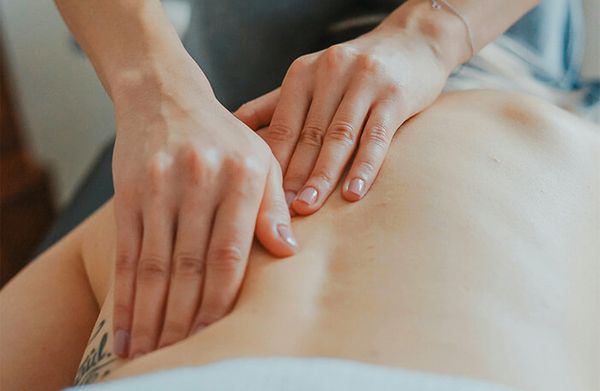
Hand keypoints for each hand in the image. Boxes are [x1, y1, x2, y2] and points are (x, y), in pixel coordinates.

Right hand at [110, 59, 296, 358]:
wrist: (165, 96)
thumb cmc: (224, 136)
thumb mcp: (261, 159)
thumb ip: (273, 206)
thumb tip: (288, 252)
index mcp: (242, 176)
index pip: (230, 253)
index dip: (222, 300)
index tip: (217, 337)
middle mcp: (200, 181)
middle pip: (190, 266)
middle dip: (184, 320)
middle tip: (181, 359)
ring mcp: (160, 187)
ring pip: (154, 266)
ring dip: (151, 317)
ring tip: (149, 355)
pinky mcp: (129, 192)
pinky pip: (127, 253)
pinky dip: (125, 296)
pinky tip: (126, 328)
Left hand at [235, 22, 448, 213]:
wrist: (412, 42)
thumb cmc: (354, 70)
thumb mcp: (311, 78)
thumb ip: (274, 103)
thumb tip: (232, 126)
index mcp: (303, 73)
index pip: (282, 125)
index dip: (271, 162)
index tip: (260, 196)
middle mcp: (330, 72)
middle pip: (308, 134)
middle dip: (293, 176)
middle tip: (281, 211)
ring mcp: (364, 82)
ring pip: (339, 137)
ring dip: (323, 175)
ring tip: (309, 206)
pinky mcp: (395, 95)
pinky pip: (376, 136)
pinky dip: (364, 167)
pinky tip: (353, 193)